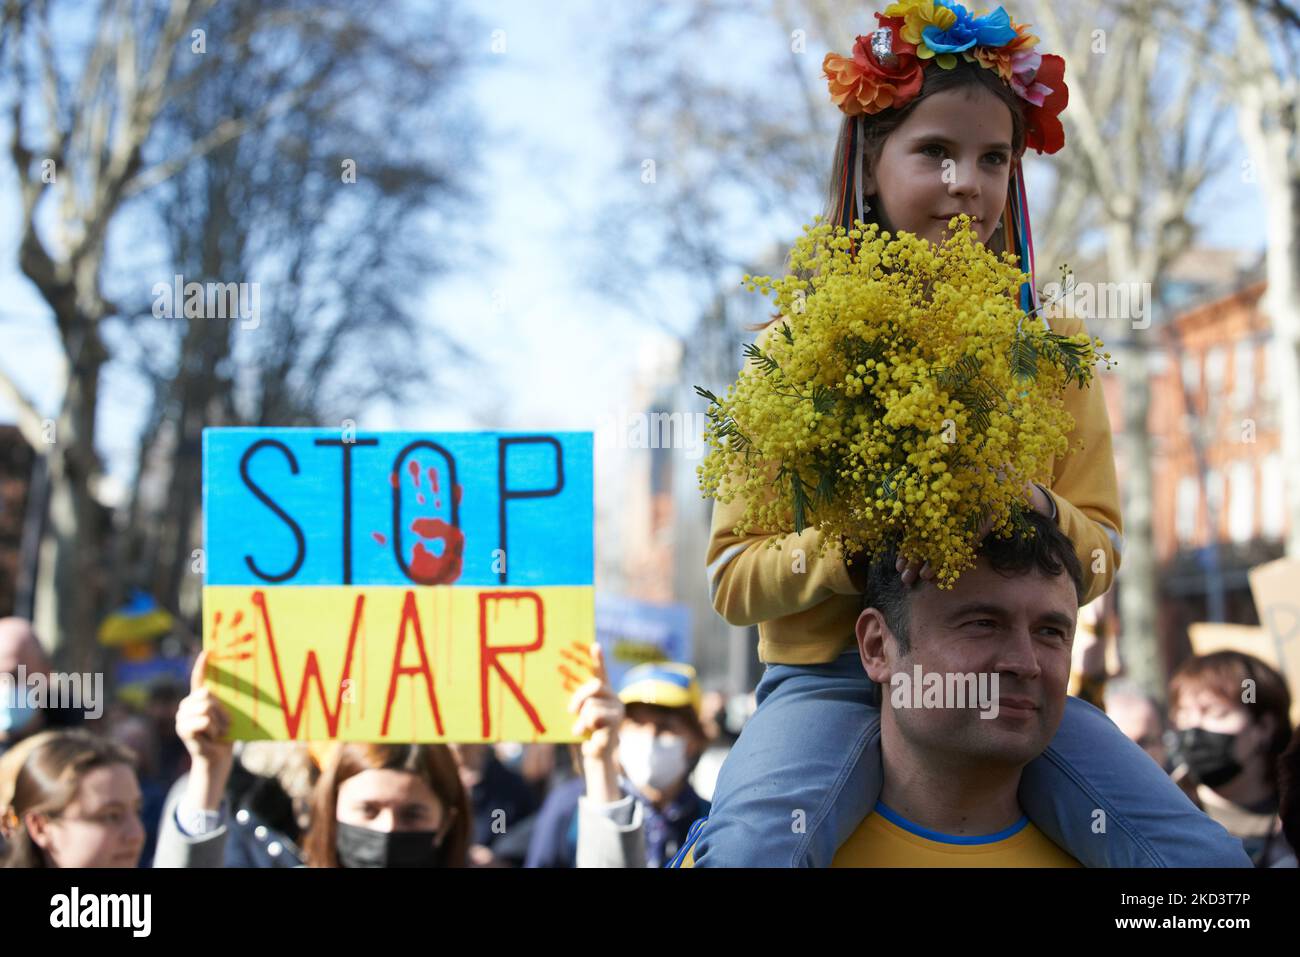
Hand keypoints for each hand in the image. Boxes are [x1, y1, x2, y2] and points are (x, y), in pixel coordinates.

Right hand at [176, 649, 234, 810]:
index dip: (203, 665)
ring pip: (207, 707)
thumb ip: (228, 702)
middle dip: (222, 709)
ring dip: (219, 722)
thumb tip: (247, 685)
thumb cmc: (226, 735)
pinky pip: (204, 721)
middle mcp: (187, 704)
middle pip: (207, 694)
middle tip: (226, 724)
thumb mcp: (229, 716)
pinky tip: (211, 738)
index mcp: (199, 699)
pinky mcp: (183, 728)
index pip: (199, 678)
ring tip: (218, 732)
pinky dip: (213, 730)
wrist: (218, 759)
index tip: (209, 651)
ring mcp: (182, 716)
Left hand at [567, 644, 623, 803]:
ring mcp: (617, 708)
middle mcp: (613, 697)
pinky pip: (594, 715)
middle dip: (579, 696)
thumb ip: (576, 699)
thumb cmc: (583, 732)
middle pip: (594, 685)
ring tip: (581, 729)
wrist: (594, 755)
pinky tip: (587, 734)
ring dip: (581, 718)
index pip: (600, 672)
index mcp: (602, 693)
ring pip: (591, 703)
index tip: (594, 645)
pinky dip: (586, 725)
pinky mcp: (616, 721)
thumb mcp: (577, 713)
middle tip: (570, 711)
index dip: (597, 659)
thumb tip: (561, 680)